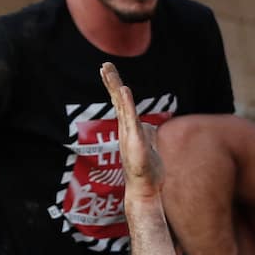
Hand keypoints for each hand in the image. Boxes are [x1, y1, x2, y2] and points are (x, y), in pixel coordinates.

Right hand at [98, 62, 162, 196]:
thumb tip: (151, 128)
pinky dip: (127, 104)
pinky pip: (131, 119)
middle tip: (104, 65)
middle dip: (110, 82)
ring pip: (122, 107)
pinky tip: (124, 91)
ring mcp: (129, 135)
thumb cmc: (146, 170)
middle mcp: (126, 129)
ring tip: (108, 71)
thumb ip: (148, 133)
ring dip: (115, 88)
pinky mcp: (135, 142)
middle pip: (117, 101)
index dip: (115, 87)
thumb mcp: (149, 145)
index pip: (121, 103)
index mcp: (129, 128)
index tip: (108, 70)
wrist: (144, 189)